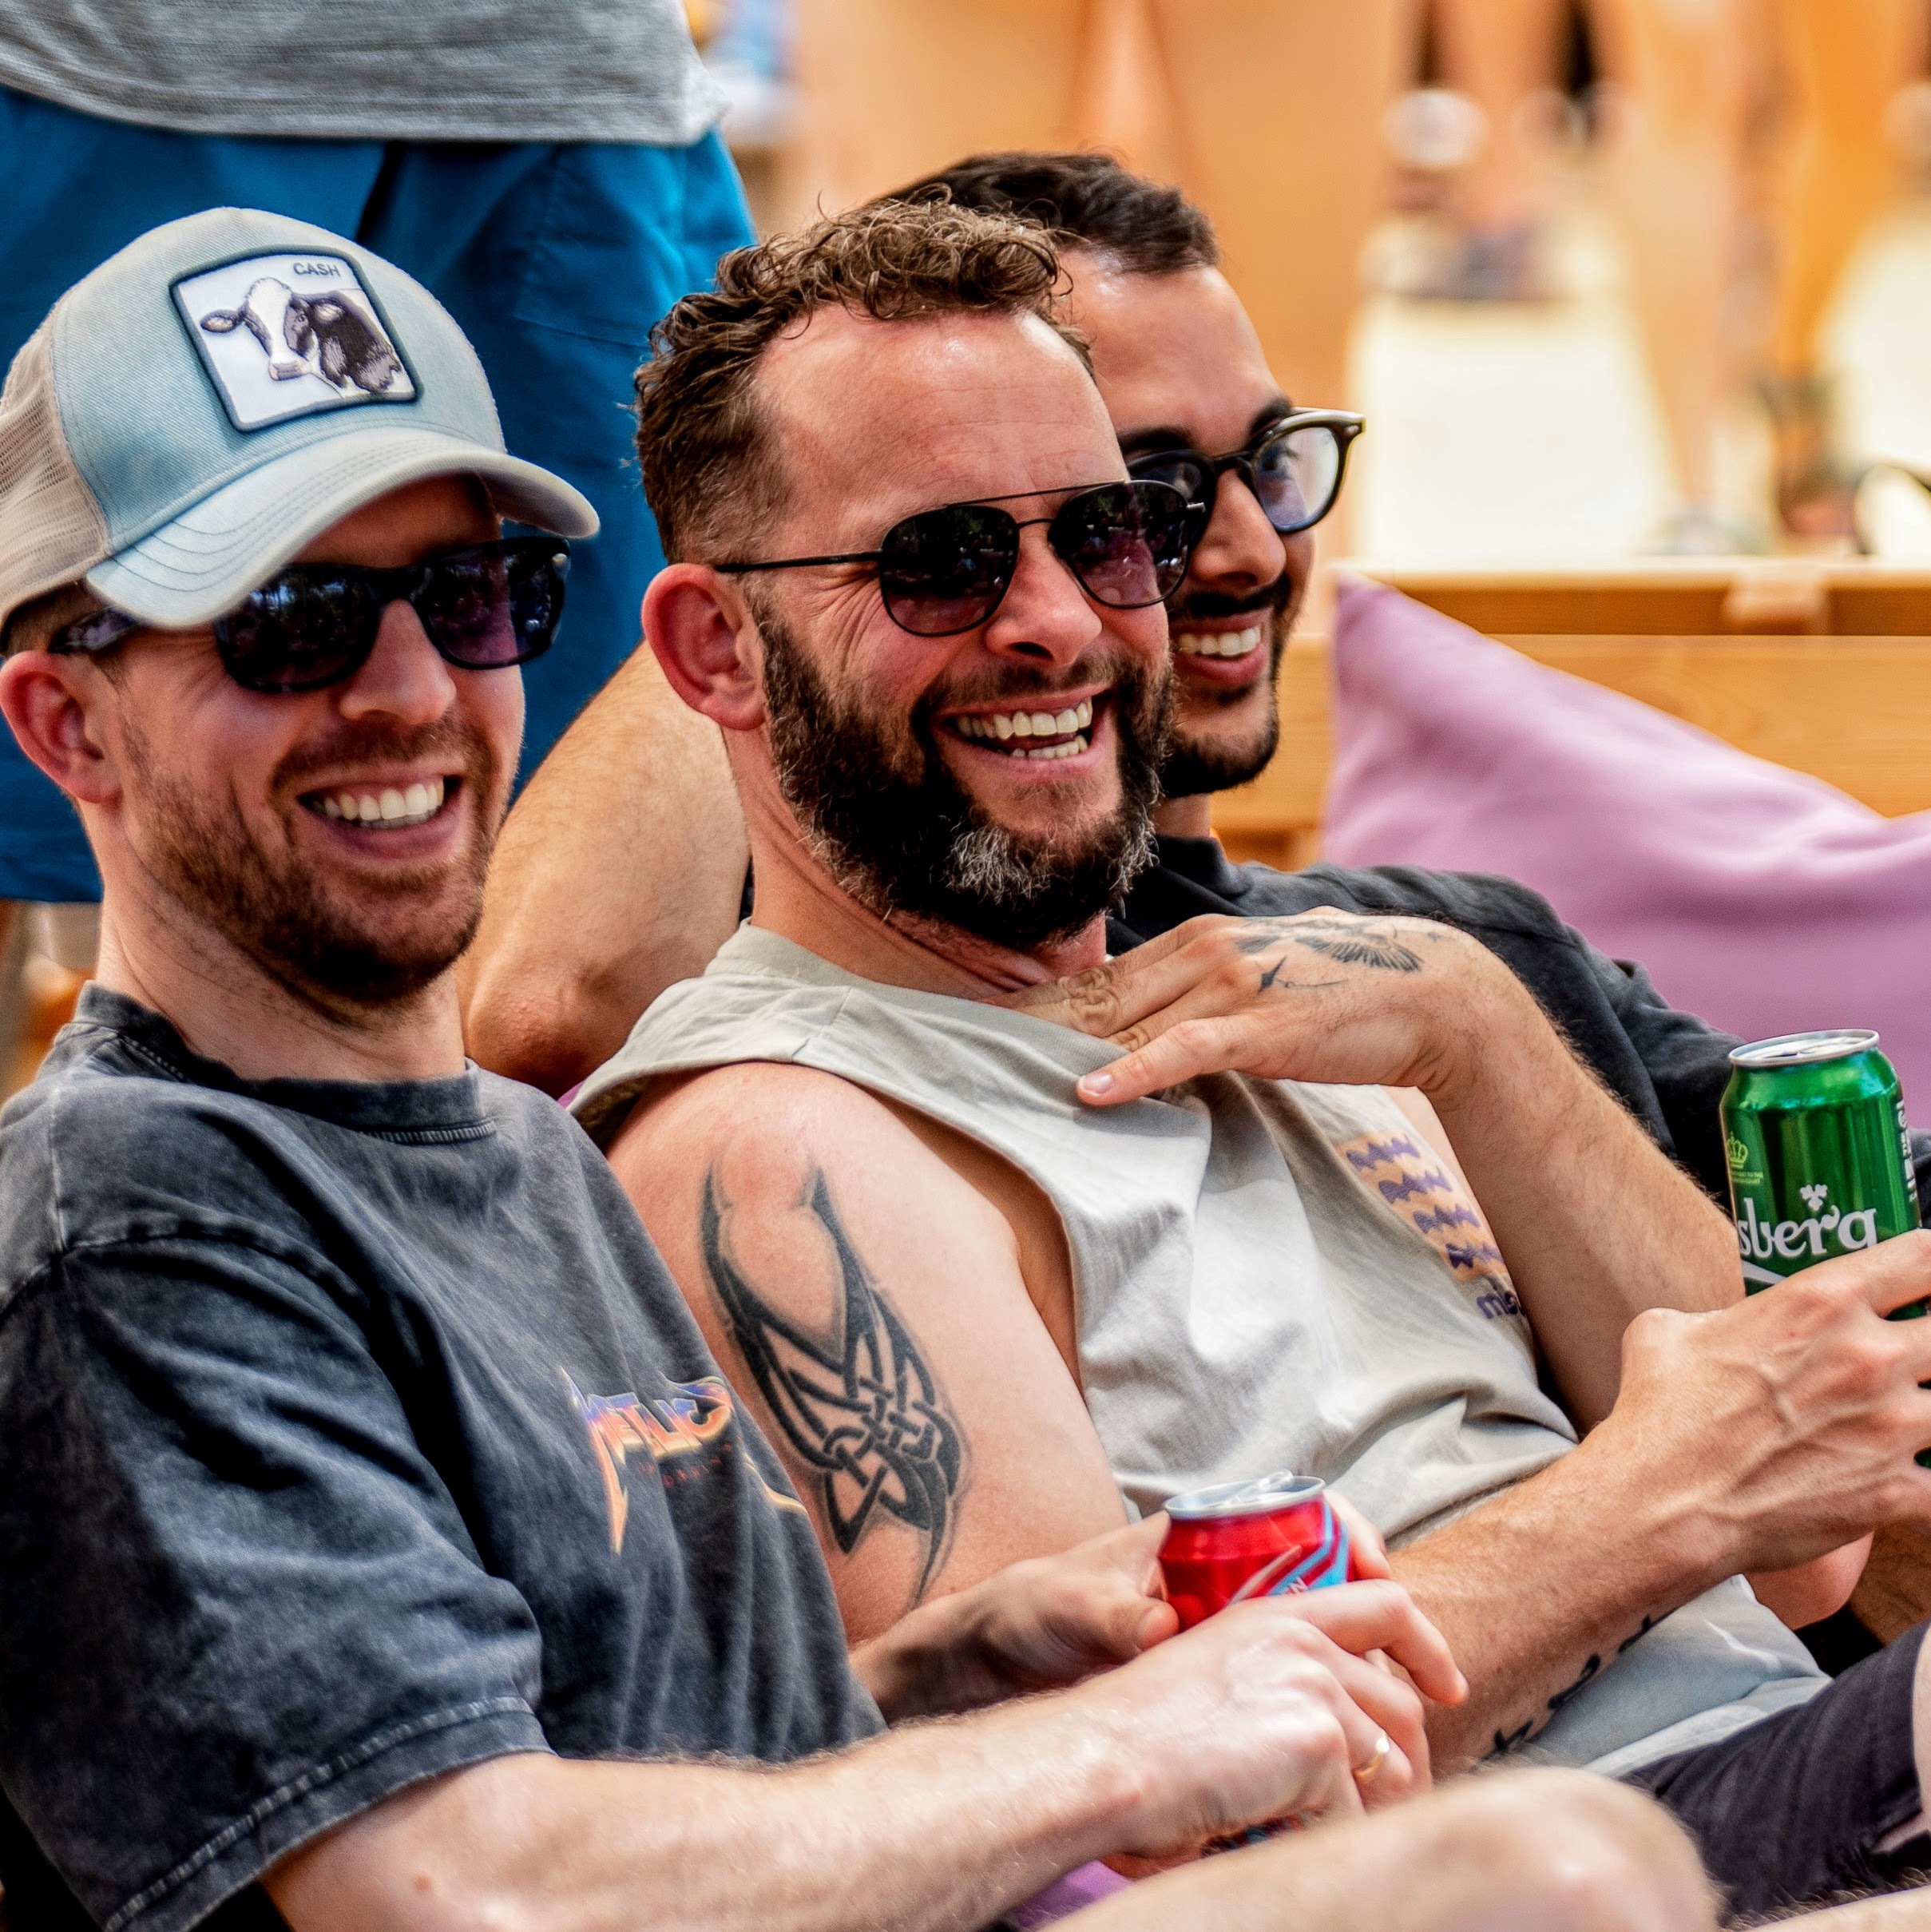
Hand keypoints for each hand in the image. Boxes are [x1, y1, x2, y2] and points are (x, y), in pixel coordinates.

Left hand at [855, 1499, 1399, 1722]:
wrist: (993, 1662)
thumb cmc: (1030, 1616)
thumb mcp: (1064, 1610)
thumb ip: (1110, 1614)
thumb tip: (1159, 1624)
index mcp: (1199, 1540)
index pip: (1302, 1511)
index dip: (1354, 1534)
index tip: (1385, 1574)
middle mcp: (1224, 1576)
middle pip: (1332, 1579)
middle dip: (1388, 1620)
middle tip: (1432, 1679)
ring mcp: (1225, 1626)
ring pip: (1321, 1637)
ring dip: (1365, 1675)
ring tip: (1406, 1729)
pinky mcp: (1217, 1675)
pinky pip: (1289, 1681)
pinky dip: (1323, 1710)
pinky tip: (1342, 1753)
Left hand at [1004, 911, 1537, 1108]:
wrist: (1433, 993)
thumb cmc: (1342, 996)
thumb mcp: (1257, 987)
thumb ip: (1199, 1002)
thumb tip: (1147, 1033)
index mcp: (1193, 943)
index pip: (1092, 981)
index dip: (1029, 1006)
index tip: (971, 1027)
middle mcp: (1199, 952)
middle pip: (1089, 999)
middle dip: (1018, 1027)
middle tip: (949, 1052)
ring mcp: (1228, 985)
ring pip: (1122, 1022)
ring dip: (1056, 1052)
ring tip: (990, 1077)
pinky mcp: (1259, 1024)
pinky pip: (1182, 1049)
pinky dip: (1133, 1072)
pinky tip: (1087, 1094)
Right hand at [1072, 1579, 1466, 1855]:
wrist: (1107, 1755)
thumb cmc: (1142, 1729)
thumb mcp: (1218, 1673)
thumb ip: (1282, 1679)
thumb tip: (1346, 1735)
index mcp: (1278, 1614)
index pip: (1385, 1604)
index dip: (1427, 1647)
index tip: (1447, 1688)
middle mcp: (1304, 1640)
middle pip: (1400, 1702)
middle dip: (1410, 1761)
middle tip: (1396, 1802)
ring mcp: (1315, 1686)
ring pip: (1387, 1765)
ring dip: (1370, 1810)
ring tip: (1332, 1832)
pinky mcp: (1318, 1741)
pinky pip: (1351, 1812)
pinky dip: (1322, 1838)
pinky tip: (1281, 1836)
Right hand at [1596, 1235, 1930, 1580]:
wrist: (1663, 1503)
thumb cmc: (1660, 1415)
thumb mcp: (1671, 1331)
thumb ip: (1723, 1318)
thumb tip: (1727, 1329)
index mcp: (1820, 1302)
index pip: (1924, 1256)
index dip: (1929, 1266)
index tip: (1920, 1285)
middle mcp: (1869, 1356)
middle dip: (1930, 1343)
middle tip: (1909, 1358)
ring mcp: (1892, 1427)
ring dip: (1927, 1410)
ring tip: (1898, 1419)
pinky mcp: (1896, 1492)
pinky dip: (1924, 1480)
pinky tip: (1900, 1477)